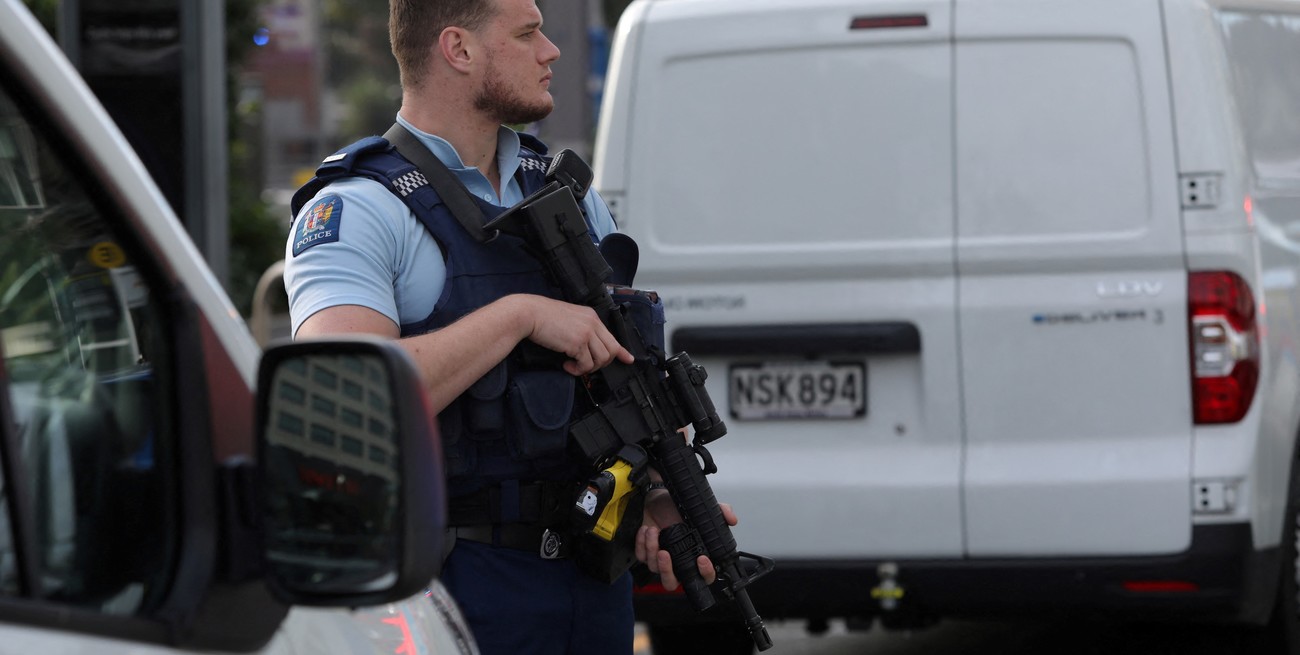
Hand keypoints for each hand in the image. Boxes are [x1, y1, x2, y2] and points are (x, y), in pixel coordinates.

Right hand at [516, 295, 633, 374]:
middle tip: (586, 366)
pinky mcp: (578, 343)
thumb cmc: (542, 317)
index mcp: (591, 316)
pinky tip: (567, 365)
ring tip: (574, 365)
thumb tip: (585, 346)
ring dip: (588, 368)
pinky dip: (577, 369)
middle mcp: (592, 323)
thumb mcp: (569, 318)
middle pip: (611, 350)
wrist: (529, 314)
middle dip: (601, 363)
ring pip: (601, 359)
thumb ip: (581, 329)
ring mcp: (587, 332)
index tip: (628, 359)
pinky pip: (586, 364)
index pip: (612, 335)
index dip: (621, 351)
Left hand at [635, 490, 738, 590]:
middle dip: (667, 571)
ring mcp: (660, 559)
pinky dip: (642, 543)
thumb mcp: (701, 508)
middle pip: (672, 583)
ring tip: (654, 530)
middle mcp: (678, 561)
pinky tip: (646, 529)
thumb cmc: (680, 506)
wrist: (659, 497)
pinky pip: (641, 556)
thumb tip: (732, 520)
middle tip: (664, 553)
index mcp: (694, 555)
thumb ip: (721, 511)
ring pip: (654, 568)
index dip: (705, 573)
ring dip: (652, 548)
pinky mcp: (645, 552)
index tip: (701, 559)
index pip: (704, 577)